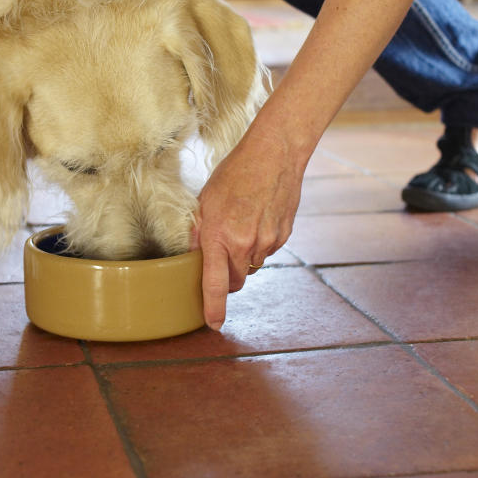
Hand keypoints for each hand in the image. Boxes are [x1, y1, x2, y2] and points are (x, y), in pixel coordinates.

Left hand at [192, 119, 306, 329]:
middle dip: (227, 276)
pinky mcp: (283, 236)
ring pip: (252, 266)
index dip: (213, 307)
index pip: (215, 283)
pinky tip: (258, 218)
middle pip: (235, 281)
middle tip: (221, 255)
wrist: (274, 154)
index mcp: (219, 235)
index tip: (213, 323)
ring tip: (242, 225)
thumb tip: (195, 255)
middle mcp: (245, 244)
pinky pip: (267, 252)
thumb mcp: (206, 200)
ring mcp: (267, 242)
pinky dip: (260, 244)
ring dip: (244, 257)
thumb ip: (199, 231)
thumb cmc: (235, 173)